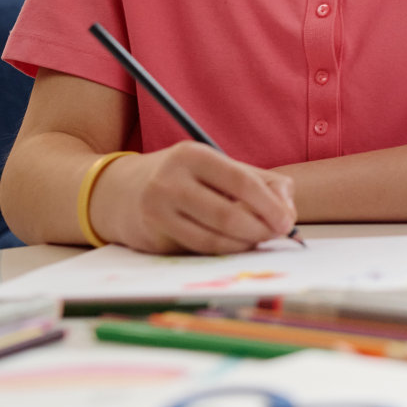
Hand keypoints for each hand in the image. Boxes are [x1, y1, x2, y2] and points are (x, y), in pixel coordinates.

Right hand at [87, 142, 297, 253]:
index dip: (268, 204)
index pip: (240, 180)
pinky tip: (236, 246)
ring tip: (259, 240)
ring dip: (244, 243)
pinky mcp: (152, 236)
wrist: (118, 191)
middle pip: (227, 213)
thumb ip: (260, 181)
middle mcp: (171, 180)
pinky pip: (197, 249)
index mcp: (193, 155)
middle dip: (260, 228)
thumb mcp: (217, 167)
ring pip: (213, 237)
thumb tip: (288, 210)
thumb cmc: (183, 178)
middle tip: (277, 235)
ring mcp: (157, 209)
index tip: (287, 221)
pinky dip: (224, 251)